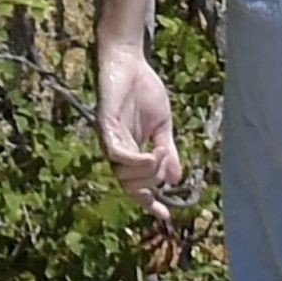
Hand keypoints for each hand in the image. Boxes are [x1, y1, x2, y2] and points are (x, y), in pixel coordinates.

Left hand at [96, 42, 182, 223]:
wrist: (131, 63)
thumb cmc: (144, 91)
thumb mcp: (163, 127)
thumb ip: (167, 152)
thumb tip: (176, 178)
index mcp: (131, 153)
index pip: (137, 187)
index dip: (150, 204)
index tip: (166, 217)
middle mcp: (117, 152)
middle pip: (131, 186)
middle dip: (153, 181)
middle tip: (166, 158)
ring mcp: (110, 140)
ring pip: (124, 175)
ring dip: (146, 171)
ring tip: (160, 153)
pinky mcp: (105, 127)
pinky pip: (118, 155)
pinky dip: (135, 161)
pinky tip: (151, 154)